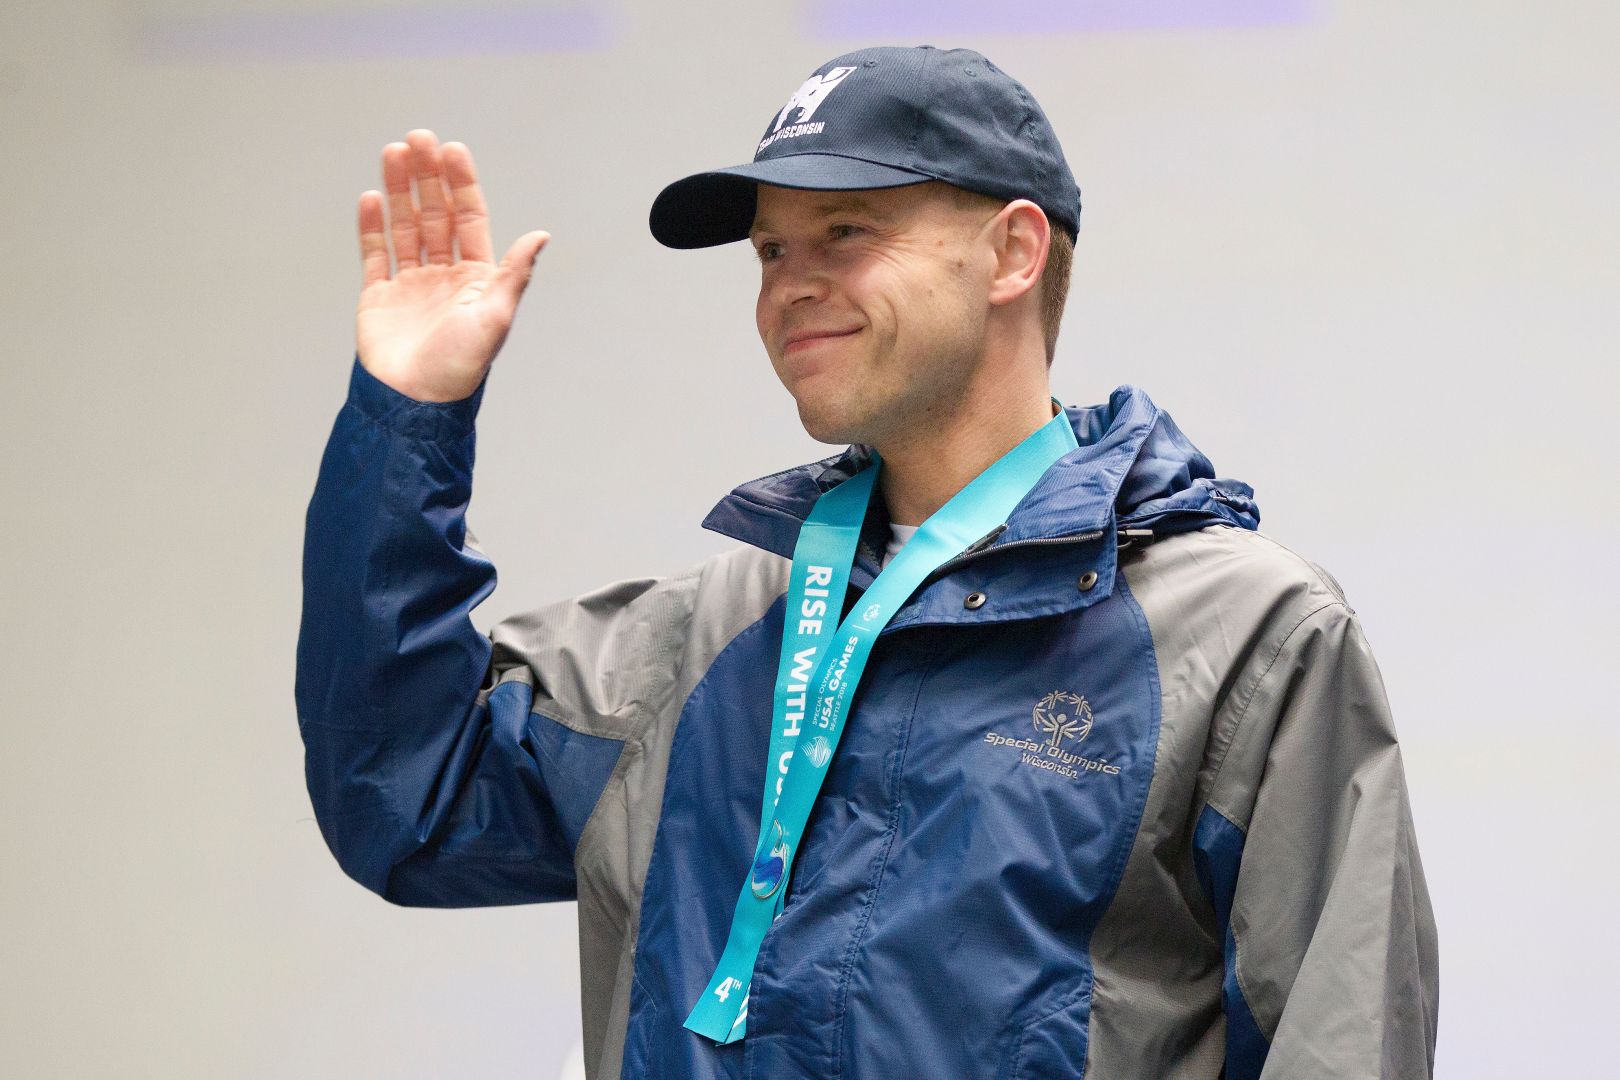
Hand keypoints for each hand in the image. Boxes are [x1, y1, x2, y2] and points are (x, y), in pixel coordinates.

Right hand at [355, 129, 548, 401]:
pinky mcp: (379, 297)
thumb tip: (541, 236)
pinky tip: (371, 196)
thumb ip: (514, 274)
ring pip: (405, 226)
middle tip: (418, 138)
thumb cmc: (460, 367)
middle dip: (427, 176)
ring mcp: (411, 285)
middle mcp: (445, 277)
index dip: (461, 183)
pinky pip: (375, 254)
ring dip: (399, 190)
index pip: (468, 219)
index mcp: (477, 279)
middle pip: (436, 214)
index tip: (452, 149)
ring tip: (393, 152)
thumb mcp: (495, 317)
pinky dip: (372, 225)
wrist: (414, 403)